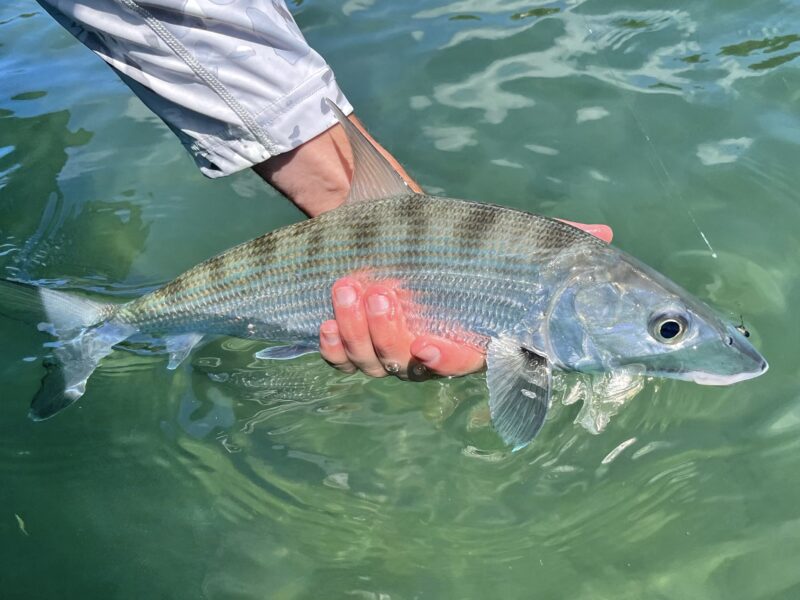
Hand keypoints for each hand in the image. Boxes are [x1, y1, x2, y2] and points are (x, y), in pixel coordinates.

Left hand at [319, 221, 612, 377]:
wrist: (381, 224)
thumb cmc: (444, 236)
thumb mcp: (493, 234)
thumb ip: (546, 239)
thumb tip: (606, 234)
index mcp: (460, 335)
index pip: (460, 360)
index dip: (444, 359)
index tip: (428, 344)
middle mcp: (423, 352)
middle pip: (407, 366)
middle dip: (388, 337)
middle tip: (379, 296)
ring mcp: (385, 351)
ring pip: (371, 361)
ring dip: (356, 331)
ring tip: (348, 289)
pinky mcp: (350, 344)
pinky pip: (340, 360)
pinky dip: (331, 346)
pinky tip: (325, 321)